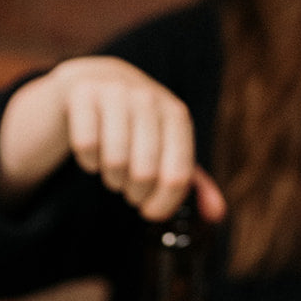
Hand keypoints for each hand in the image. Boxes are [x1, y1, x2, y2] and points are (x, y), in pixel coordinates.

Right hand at [0, 55, 226, 223]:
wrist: (90, 85)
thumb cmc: (131, 127)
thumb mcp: (164, 147)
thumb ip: (189, 180)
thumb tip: (217, 215)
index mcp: (175, 114)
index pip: (177, 176)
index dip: (161, 204)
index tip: (149, 211)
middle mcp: (148, 98)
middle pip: (145, 173)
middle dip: (134, 192)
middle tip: (128, 187)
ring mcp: (115, 91)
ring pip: (115, 162)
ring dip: (111, 178)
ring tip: (111, 168)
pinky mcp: (83, 93)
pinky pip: (87, 147)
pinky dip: (88, 160)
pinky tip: (93, 152)